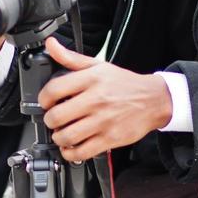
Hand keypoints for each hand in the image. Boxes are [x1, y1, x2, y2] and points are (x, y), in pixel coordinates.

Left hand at [38, 37, 172, 162]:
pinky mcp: (110, 138)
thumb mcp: (98, 66)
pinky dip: (70, 152)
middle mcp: (97, 100)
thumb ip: (71, 58)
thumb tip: (51, 45)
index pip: (54, 90)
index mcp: (91, 79)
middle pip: (57, 116)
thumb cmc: (125, 84)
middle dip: (49, 120)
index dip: (43, 99)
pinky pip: (82, 152)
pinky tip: (70, 146)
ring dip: (58, 137)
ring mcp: (104, 121)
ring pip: (66, 136)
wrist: (154, 100)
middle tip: (54, 119)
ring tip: (61, 132)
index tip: (45, 103)